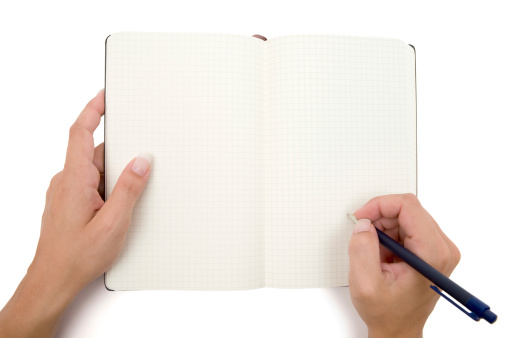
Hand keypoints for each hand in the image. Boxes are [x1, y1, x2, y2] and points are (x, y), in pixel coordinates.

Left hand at [0, 90, 151, 337]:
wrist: (53, 281)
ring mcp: (65, 192)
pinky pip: (91, 182)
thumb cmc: (76, 257)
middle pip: (94, 151)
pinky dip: (106, 186)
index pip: (80, 132)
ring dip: (113, 176)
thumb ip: (129, 189)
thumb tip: (142, 162)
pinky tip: (116, 208)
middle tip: (137, 166)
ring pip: (94, 169)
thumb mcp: (113, 223)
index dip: (93, 109)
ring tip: (123, 202)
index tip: (105, 95)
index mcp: (74, 179)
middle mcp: (66, 181)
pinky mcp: (69, 202)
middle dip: (119, 153)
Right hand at [348, 194, 459, 337]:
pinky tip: (383, 255)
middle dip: (380, 218)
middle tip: (363, 236)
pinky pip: (407, 226)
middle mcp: (442, 248)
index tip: (361, 217)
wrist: (399, 330)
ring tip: (375, 253)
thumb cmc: (388, 313)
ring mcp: (438, 248)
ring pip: (406, 216)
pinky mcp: (431, 249)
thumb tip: (364, 224)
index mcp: (431, 254)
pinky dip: (389, 235)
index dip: (380, 205)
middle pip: (408, 209)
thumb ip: (362, 250)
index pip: (408, 206)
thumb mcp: (365, 284)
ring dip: (384, 228)